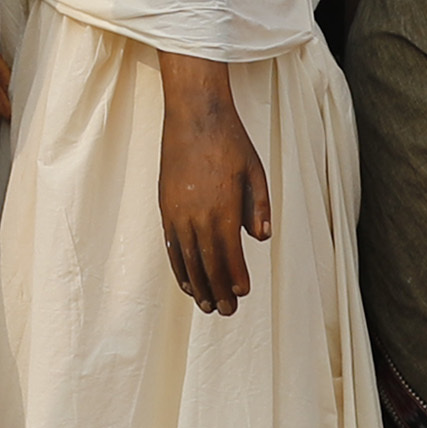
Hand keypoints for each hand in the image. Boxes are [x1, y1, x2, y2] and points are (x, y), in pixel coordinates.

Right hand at [154, 56, 270, 315]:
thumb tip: (260, 238)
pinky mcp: (166, 207)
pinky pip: (171, 246)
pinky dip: (178, 267)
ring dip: (197, 285)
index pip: (228, 254)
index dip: (235, 277)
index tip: (242, 293)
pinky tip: (186, 282)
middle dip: (217, 290)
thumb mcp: (255, 172)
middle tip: (226, 311)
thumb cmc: (230, 142)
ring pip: (186, 259)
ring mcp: (177, 213)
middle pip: (206, 263)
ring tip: (206, 306)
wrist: (193, 115)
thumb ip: (259, 207)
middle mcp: (196, 216)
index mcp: (222, 208)